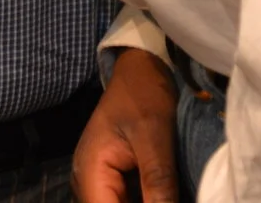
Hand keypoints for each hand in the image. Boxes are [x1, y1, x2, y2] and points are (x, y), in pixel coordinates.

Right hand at [73, 49, 178, 202]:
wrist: (140, 71)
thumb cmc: (144, 96)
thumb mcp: (155, 138)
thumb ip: (158, 182)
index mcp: (90, 171)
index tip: (164, 202)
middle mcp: (89, 182)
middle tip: (171, 195)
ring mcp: (101, 181)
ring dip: (149, 202)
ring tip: (171, 192)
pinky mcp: (116, 180)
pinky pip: (127, 200)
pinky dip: (149, 199)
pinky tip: (165, 193)